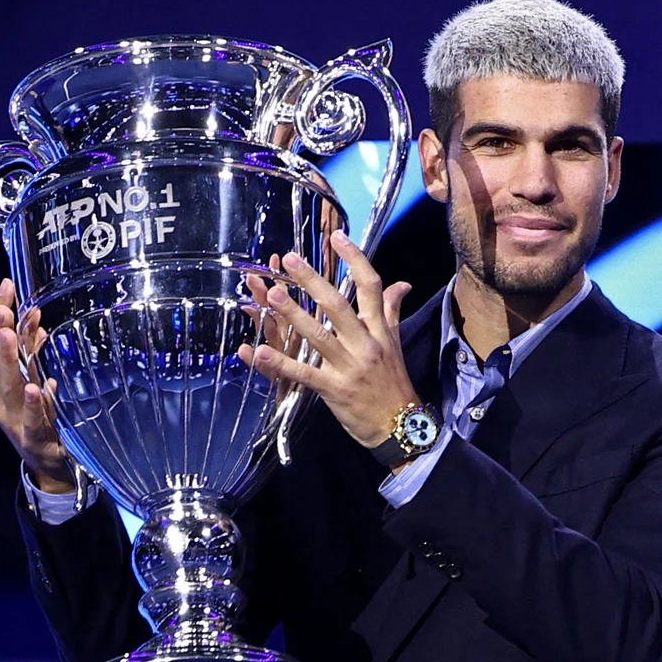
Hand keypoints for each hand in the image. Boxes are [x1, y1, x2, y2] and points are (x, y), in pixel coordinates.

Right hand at [0, 278, 75, 493]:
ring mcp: (13, 419)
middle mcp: (1, 398)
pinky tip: (37, 388)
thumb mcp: (36, 379)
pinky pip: (32, 419)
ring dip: (9, 359)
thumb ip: (34, 353)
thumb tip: (36, 321)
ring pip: (8, 386)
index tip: (7, 287)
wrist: (49, 463)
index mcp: (1, 382)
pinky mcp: (32, 438)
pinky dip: (33, 403)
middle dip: (0, 332)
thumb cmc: (40, 417)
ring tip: (12, 336)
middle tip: (5, 306)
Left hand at [238, 230, 418, 449]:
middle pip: (338, 306)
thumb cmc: (393, 381)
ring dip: (293, 315)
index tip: (336, 237)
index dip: (354, 259)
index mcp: (379, 329)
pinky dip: (280, 364)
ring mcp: (348, 367)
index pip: (370, 286)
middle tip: (290, 260)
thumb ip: (392, 310)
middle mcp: (364, 343)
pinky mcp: (333, 389)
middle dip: (313, 281)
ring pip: (318, 336)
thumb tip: (403, 283)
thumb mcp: (395, 342)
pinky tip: (259, 353)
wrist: (399, 424)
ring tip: (271, 295)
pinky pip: (304, 374)